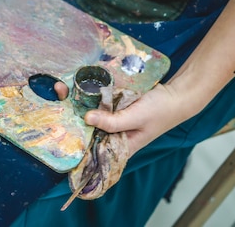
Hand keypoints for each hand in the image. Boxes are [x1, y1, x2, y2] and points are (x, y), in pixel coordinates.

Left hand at [54, 80, 192, 156]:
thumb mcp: (136, 117)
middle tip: (58, 93)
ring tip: (61, 87)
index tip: (56, 126)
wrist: (178, 95)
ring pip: (90, 112)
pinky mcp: (114, 105)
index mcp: (117, 145)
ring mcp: (112, 118)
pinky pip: (98, 101)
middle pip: (86, 127)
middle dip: (70, 112)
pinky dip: (89, 94)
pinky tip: (76, 84)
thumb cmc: (161, 112)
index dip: (73, 140)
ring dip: (77, 100)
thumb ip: (112, 121)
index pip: (90, 149)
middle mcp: (112, 133)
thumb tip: (87, 118)